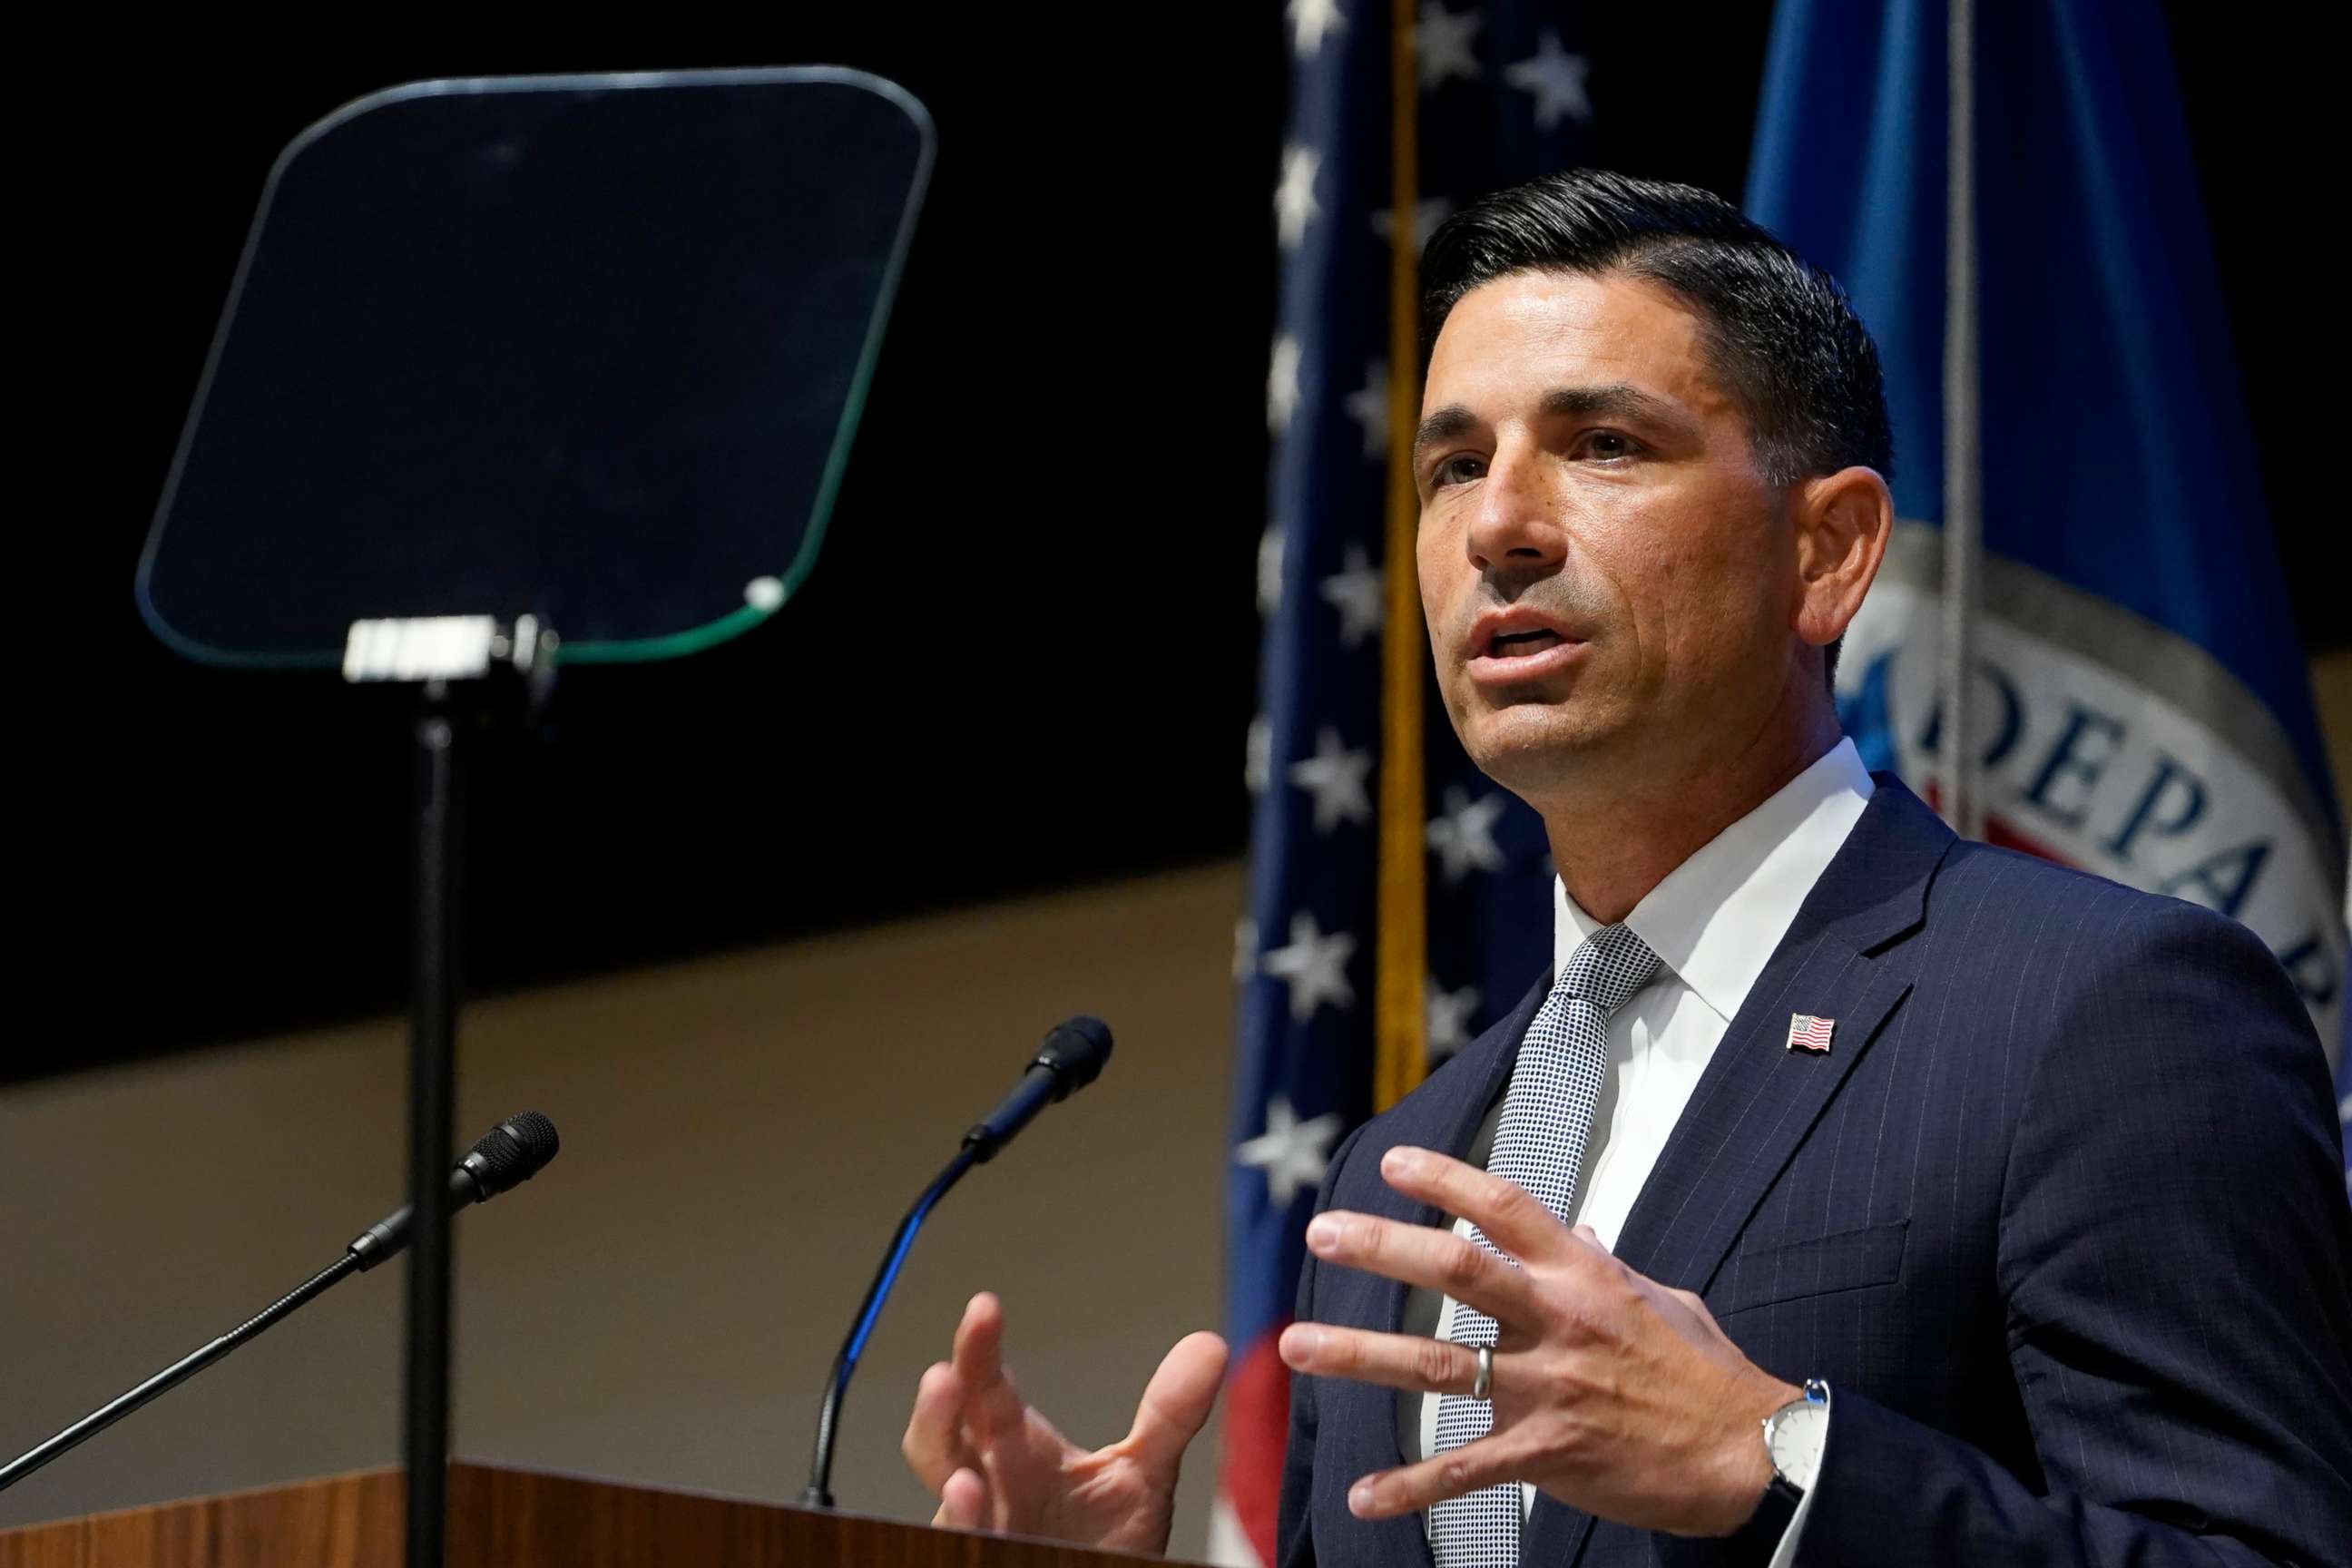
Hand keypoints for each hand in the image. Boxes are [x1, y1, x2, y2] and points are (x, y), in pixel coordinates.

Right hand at [901, 1291, 1228, 1553]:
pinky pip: (963, 1544)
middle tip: (945, 1374)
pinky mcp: (987, 1558)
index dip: (977, 1347)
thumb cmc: (1105, 1539)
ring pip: (943, 1495)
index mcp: (1015, 1444)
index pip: (983, 1384)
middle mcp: (988, 1480)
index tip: (985, 1306)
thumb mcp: (1143, 1474)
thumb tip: (1210, 1344)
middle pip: (942, 1434)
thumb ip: (1169, 1414)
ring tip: (961, 1469)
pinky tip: (970, 1503)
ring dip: (944, 1482)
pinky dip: (966, 1528)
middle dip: (939, 1407)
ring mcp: (982, 1526)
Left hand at [1276, 1146, 1793, 1536]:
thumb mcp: (1659, 1297)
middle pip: (1455, 1269)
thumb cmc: (1707, 1375)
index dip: (1445, 1181)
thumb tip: (1576, 1230)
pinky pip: (1464, 1472)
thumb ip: (1603, 1264)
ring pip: (1435, 1364)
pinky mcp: (1546, 1454)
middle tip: (1323, 1234)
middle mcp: (1557, 1321)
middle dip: (1381, 1248)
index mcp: (1583, 1275)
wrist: (1749, 1456)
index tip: (1392, 1165)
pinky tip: (1365, 1496)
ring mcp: (1547, 1388)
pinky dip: (1409, 1488)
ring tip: (1299, 1345)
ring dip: (1359, 1354)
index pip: (1503, 1208)